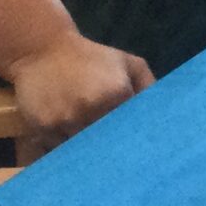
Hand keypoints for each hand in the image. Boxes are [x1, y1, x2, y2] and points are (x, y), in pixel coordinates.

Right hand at [6, 31, 153, 158]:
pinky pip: (57, 149)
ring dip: (86, 151)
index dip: (132, 140)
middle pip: (107, 144)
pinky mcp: (43, 127)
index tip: (134, 147)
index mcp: (117, 92)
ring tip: (90, 152)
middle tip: (114, 157)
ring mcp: (65, 119)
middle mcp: (91, 108)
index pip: (131, 130)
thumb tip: (163, 116)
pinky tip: (65, 142)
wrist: (42, 48)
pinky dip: (63, 149)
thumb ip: (148, 86)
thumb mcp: (126, 62)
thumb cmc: (91, 57)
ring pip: (82, 150)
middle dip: (111, 150)